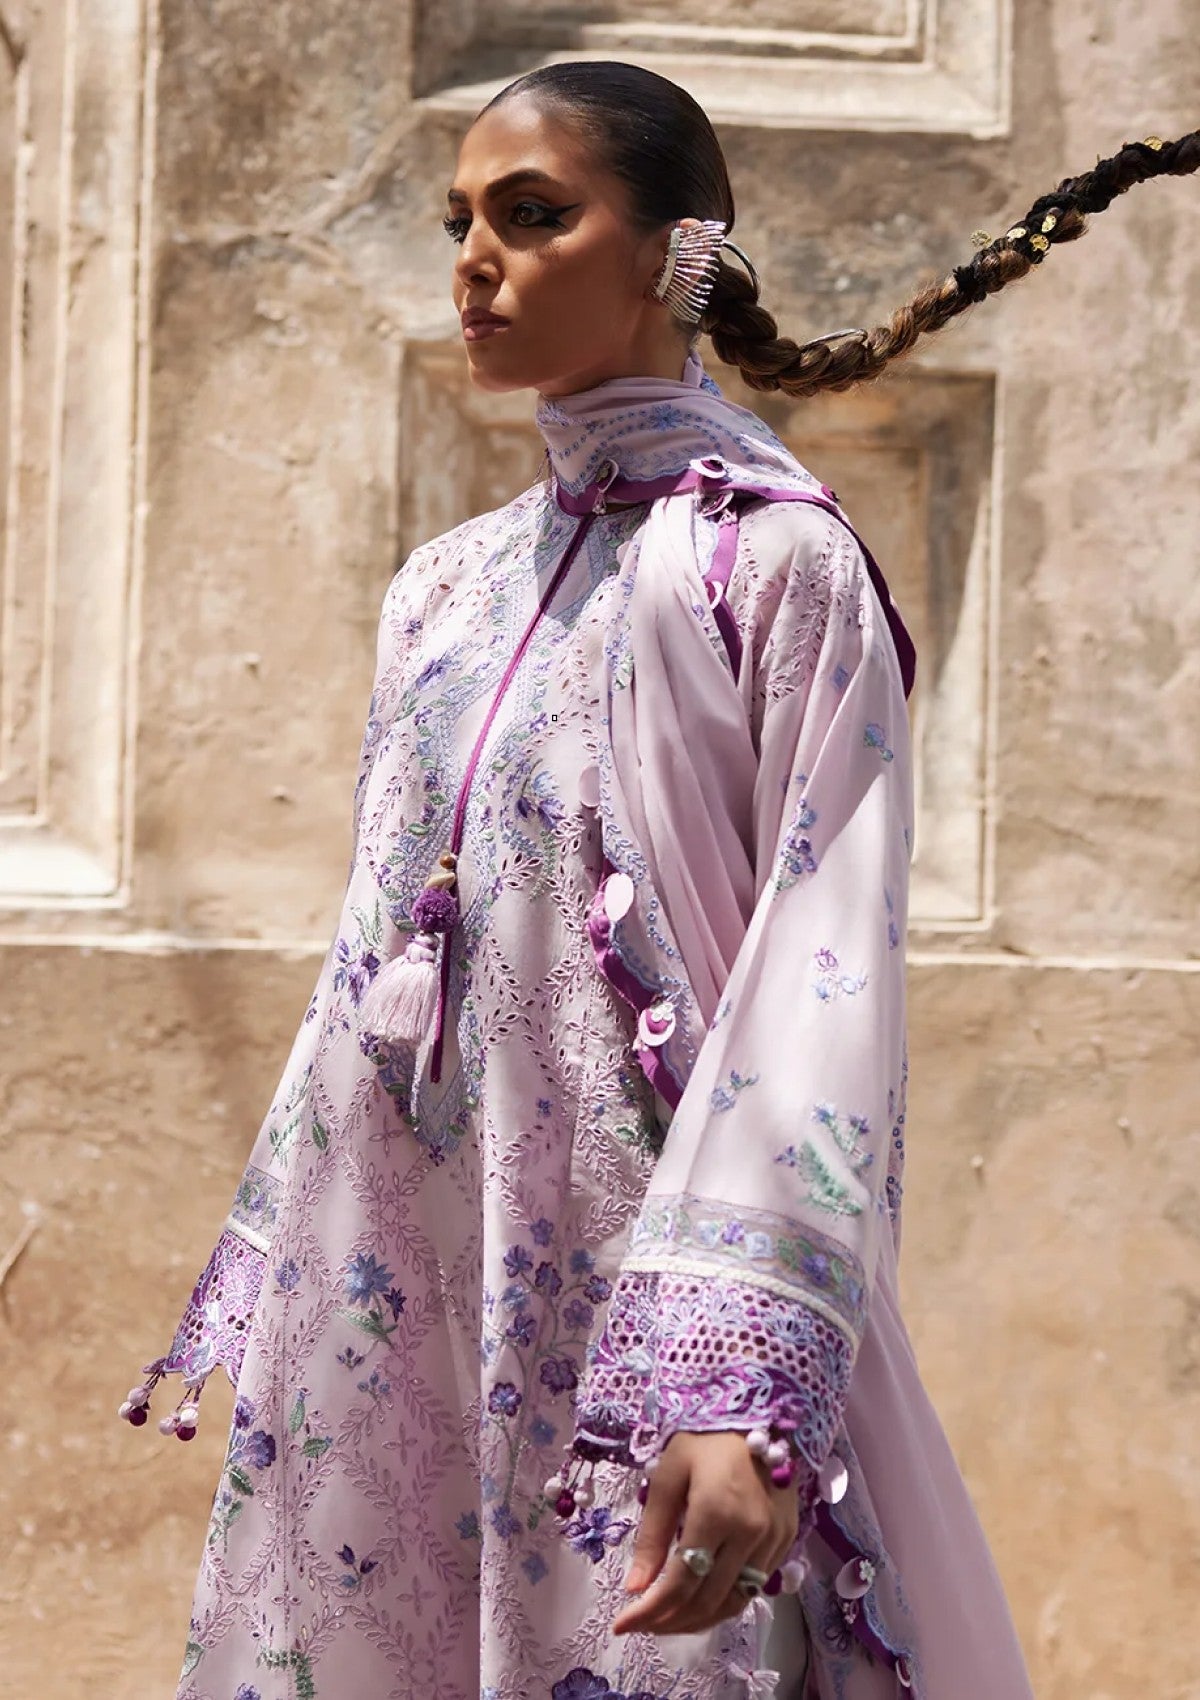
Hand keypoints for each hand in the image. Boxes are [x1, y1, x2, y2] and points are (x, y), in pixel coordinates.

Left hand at [611, 1430, 799, 1637]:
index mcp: (717, 1513)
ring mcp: (775, 1539)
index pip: (680, 1582)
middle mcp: (751, 1534)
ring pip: (736, 1602)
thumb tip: (635, 1589)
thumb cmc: (704, 1437)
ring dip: (699, 1619)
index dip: (649, 1611)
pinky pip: (755, 1586)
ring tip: (668, 1620)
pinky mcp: (788, 1539)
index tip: (621, 1626)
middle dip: (670, 1620)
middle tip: (642, 1623)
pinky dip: (725, 1601)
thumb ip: (653, 1535)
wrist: (759, 1411)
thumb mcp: (668, 1476)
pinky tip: (702, 1599)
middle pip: (708, 1600)